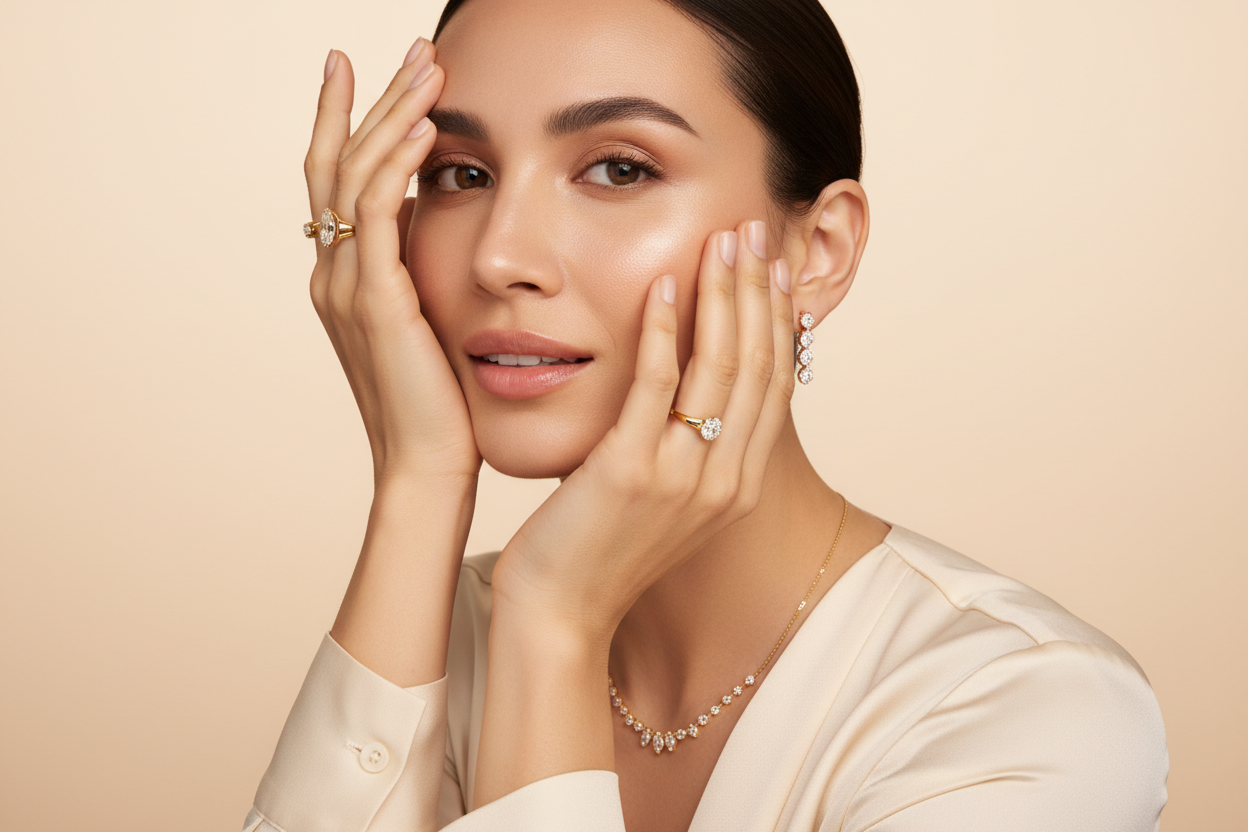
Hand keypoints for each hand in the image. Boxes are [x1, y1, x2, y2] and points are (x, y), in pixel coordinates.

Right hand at [304, 41, 479, 484]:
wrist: (427, 466)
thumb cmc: (438, 405)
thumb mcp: (424, 324)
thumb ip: (416, 270)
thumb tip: (435, 214)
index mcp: (343, 278)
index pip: (337, 179)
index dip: (348, 119)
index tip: (363, 67)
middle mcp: (334, 274)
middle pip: (341, 162)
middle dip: (373, 99)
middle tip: (408, 46)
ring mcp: (348, 286)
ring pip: (358, 176)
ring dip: (392, 115)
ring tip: (425, 66)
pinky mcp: (377, 302)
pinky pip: (380, 216)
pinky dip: (397, 166)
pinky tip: (427, 128)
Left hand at [490, 220, 795, 642]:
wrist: (559, 613)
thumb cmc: (600, 549)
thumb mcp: (662, 497)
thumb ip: (689, 444)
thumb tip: (693, 386)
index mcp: (738, 485)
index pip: (774, 384)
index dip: (777, 318)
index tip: (773, 264)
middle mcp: (725, 480)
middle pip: (759, 366)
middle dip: (759, 291)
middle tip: (756, 230)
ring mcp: (683, 478)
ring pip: (720, 368)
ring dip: (724, 296)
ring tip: (722, 240)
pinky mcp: (632, 471)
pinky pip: (656, 386)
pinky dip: (662, 331)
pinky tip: (662, 287)